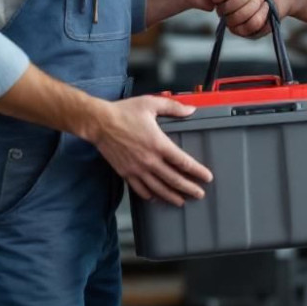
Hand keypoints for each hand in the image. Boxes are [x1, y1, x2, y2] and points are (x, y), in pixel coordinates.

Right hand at [89, 96, 213, 206]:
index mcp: (159, 144)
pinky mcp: (126, 173)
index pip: (183, 162)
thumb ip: (173, 107)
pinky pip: (140, 189)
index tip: (206, 177)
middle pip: (174, 179)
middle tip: (199, 194)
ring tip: (181, 201)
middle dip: (189, 188)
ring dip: (171, 196)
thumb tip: (191, 110)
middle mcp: (150, 160)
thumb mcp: (151, 104)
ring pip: (158, 188)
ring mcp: (137, 169)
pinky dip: (150, 195)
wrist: (99, 122)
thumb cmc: (124, 112)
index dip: (197, 171)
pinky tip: (156, 198)